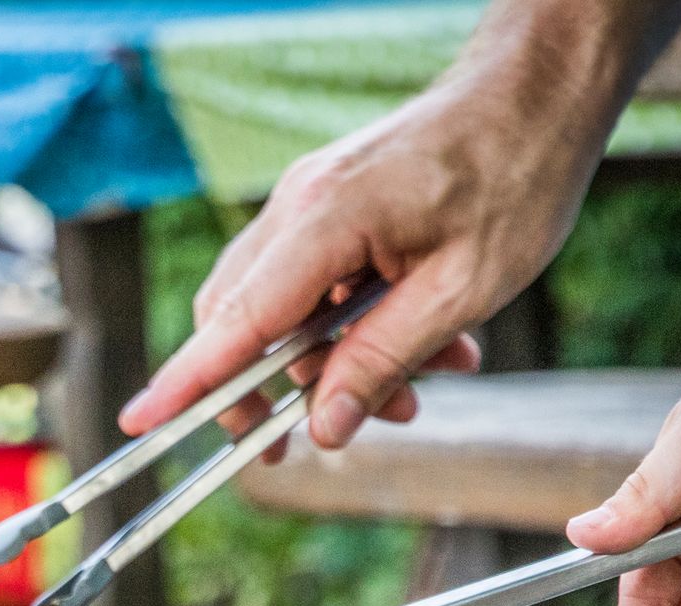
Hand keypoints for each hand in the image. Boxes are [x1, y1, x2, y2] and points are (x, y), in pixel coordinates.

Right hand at [121, 64, 609, 448]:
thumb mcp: (463, 290)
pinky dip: (353, 329)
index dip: (187, 380)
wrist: (540, 93)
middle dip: (276, 390)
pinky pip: (316, 287)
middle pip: (242, 321)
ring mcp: (310, 204)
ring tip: (415, 390)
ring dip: (336, 364)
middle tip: (322, 437)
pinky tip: (425, 348)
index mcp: (325, 220)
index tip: (141, 424)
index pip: (236, 320)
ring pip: (284, 312)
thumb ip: (383, 360)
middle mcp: (299, 207)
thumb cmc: (516, 175)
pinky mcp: (331, 209)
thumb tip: (324, 429)